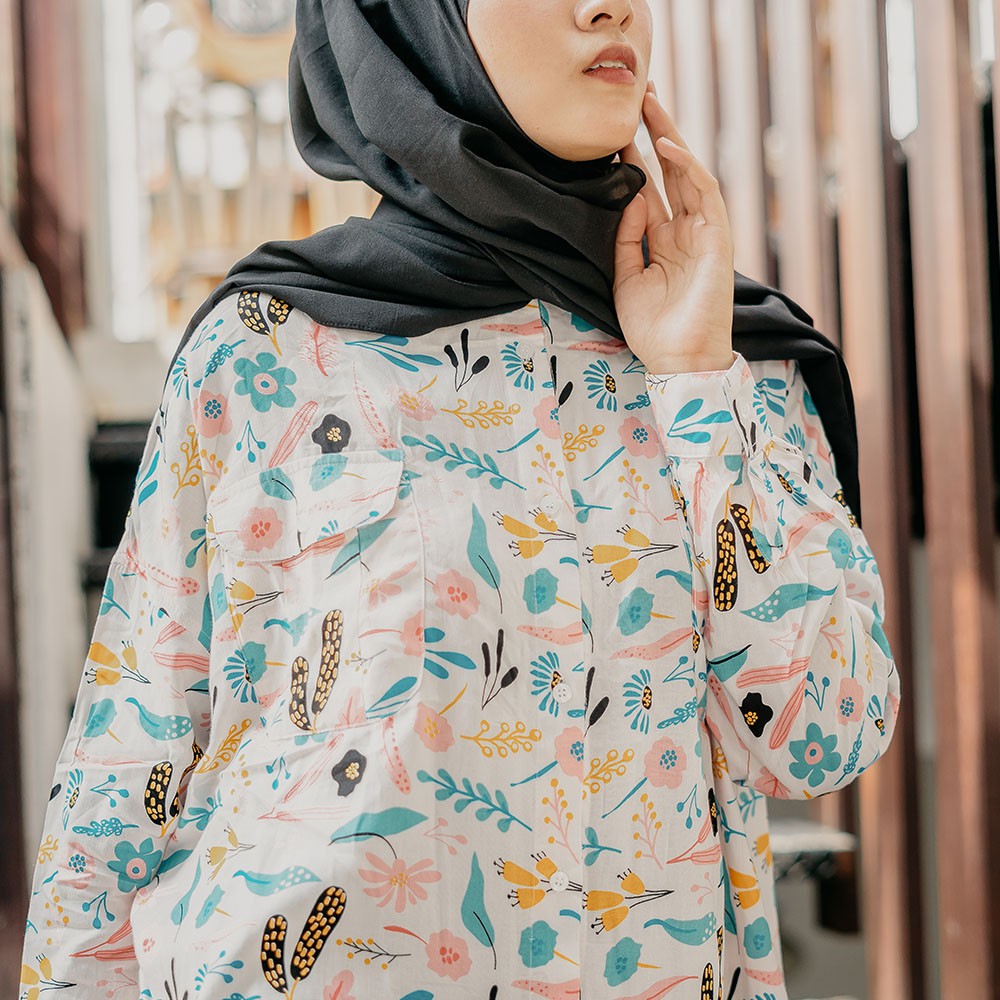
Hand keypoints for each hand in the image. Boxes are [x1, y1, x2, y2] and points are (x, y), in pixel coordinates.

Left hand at [614, 83, 735, 373]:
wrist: (678, 359)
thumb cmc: (652, 329)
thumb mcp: (625, 279)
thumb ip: (625, 239)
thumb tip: (626, 199)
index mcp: (663, 241)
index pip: (647, 189)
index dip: (632, 159)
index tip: (612, 131)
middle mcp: (684, 231)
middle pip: (669, 172)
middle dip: (654, 133)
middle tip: (637, 97)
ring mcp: (703, 231)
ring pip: (688, 172)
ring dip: (670, 136)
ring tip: (650, 104)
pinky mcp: (717, 237)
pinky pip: (704, 192)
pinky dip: (688, 166)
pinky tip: (666, 145)